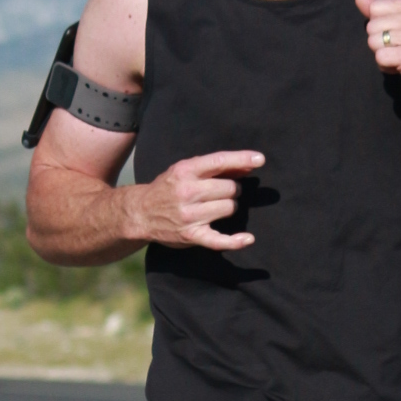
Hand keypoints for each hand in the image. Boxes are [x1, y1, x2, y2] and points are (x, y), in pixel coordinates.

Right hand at [135, 150, 263, 250]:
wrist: (140, 213)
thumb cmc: (167, 188)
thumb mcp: (184, 170)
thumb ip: (213, 167)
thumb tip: (247, 166)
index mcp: (185, 171)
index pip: (219, 161)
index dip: (242, 159)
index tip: (260, 160)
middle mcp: (187, 192)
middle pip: (230, 188)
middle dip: (232, 189)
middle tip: (222, 192)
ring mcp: (190, 215)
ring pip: (229, 208)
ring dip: (229, 207)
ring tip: (217, 207)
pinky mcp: (191, 235)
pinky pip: (220, 240)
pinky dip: (236, 241)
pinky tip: (248, 239)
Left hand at [354, 0, 400, 104]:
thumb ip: (381, 10)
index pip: (375, 7)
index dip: (379, 25)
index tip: (396, 35)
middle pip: (371, 26)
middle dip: (379, 42)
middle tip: (399, 49)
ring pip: (374, 42)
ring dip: (382, 55)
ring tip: (400, 58)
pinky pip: (380, 58)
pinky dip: (386, 67)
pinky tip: (400, 67)